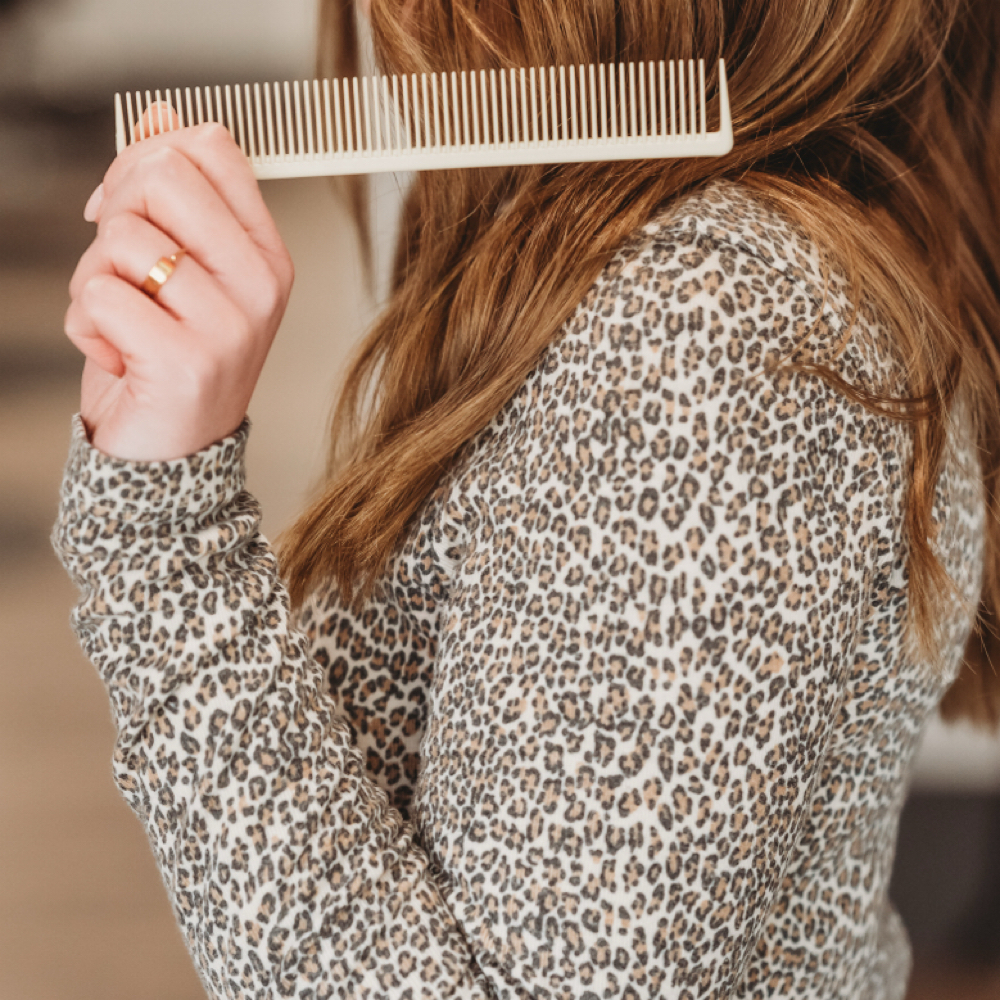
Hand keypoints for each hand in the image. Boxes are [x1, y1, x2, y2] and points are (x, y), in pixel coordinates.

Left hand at [65, 111, 293, 460]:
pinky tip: (117, 354)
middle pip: (161, 176)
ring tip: (123, 321)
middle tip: (124, 269)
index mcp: (266, 255)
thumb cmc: (172, 357)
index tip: (133, 207)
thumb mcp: (182, 269)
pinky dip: (85, 326)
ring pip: (119, 238)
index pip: (211, 148)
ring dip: (92, 279)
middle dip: (115, 214)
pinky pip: (98, 296)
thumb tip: (161, 118)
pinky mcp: (186, 361)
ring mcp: (230, 326)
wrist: (172, 452)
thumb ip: (173, 195)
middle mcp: (260, 286)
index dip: (148, 160)